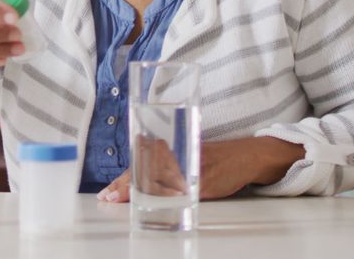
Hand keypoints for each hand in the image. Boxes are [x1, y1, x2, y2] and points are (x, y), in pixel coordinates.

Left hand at [96, 137, 304, 202]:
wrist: (246, 156)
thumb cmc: (216, 158)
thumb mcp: (189, 156)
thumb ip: (169, 165)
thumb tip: (143, 178)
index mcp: (173, 151)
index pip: (142, 164)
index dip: (123, 178)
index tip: (108, 191)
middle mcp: (179, 157)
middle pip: (146, 172)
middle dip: (126, 185)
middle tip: (109, 196)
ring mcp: (191, 169)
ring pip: (160, 181)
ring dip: (141, 192)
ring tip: (123, 200)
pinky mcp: (205, 181)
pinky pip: (183, 190)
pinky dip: (169, 197)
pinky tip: (157, 201)